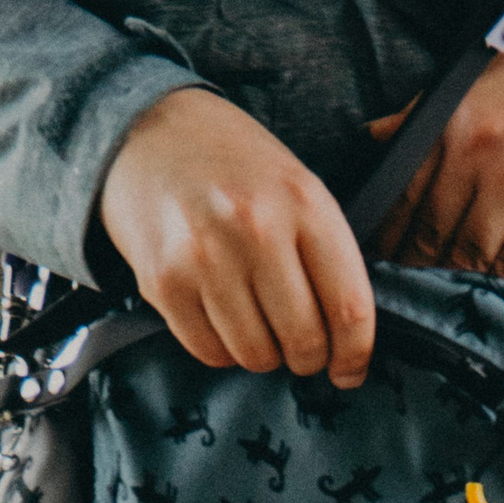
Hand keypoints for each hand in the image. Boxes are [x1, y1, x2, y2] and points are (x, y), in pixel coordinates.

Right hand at [98, 87, 376, 384]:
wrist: (149, 130)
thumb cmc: (237, 170)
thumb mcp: (300, 191)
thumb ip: (330, 261)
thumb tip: (347, 348)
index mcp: (304, 204)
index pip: (349, 309)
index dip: (354, 355)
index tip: (348, 371)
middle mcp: (255, 227)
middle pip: (303, 341)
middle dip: (307, 358)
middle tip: (298, 345)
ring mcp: (205, 255)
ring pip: (256, 356)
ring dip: (263, 354)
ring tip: (255, 320)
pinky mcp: (164, 280)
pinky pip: (210, 351)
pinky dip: (221, 348)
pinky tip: (220, 314)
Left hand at [371, 0, 503, 278]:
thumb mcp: (493, 64)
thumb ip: (431, 107)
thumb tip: (378, 137)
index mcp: (455, 112)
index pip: (401, 189)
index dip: (387, 232)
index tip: (383, 256)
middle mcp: (481, 148)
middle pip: (431, 231)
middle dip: (419, 264)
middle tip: (414, 286)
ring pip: (472, 254)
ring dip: (462, 277)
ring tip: (457, 289)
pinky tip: (503, 278)